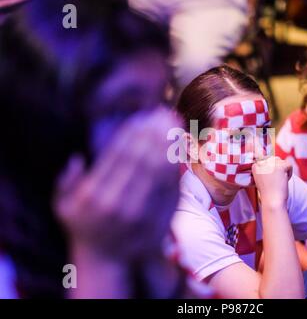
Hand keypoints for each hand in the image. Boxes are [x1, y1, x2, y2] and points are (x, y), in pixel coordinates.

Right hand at [54, 108, 180, 261]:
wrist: (107, 261)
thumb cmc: (83, 229)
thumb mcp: (62, 208)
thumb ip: (65, 183)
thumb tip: (77, 158)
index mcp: (93, 195)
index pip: (116, 156)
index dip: (132, 133)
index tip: (142, 117)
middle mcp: (117, 203)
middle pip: (140, 159)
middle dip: (153, 132)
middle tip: (163, 113)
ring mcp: (140, 213)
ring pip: (158, 171)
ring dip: (168, 144)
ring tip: (174, 124)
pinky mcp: (157, 219)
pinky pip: (169, 189)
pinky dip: (175, 166)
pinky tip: (177, 149)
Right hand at [252, 156, 291, 209]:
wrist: (272, 201)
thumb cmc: (267, 193)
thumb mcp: (260, 180)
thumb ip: (263, 170)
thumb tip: (274, 160)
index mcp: (255, 167)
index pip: (264, 159)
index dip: (270, 168)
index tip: (271, 178)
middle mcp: (262, 164)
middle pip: (273, 159)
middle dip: (277, 167)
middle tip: (276, 179)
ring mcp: (271, 164)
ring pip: (281, 161)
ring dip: (283, 169)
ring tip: (280, 180)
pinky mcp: (280, 167)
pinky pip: (288, 164)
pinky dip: (289, 172)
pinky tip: (285, 179)